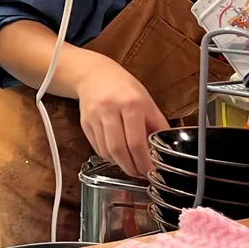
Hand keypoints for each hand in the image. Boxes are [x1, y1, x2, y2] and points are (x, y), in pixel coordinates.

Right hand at [76, 63, 165, 177]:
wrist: (94, 74)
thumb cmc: (124, 87)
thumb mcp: (146, 100)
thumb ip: (156, 123)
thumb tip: (163, 147)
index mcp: (131, 104)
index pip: (137, 142)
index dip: (144, 162)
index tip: (150, 171)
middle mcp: (110, 110)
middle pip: (119, 149)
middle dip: (131, 167)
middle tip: (139, 173)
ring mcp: (95, 117)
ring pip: (107, 151)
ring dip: (119, 164)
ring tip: (129, 166)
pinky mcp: (84, 122)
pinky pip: (97, 147)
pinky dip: (108, 156)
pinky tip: (116, 155)